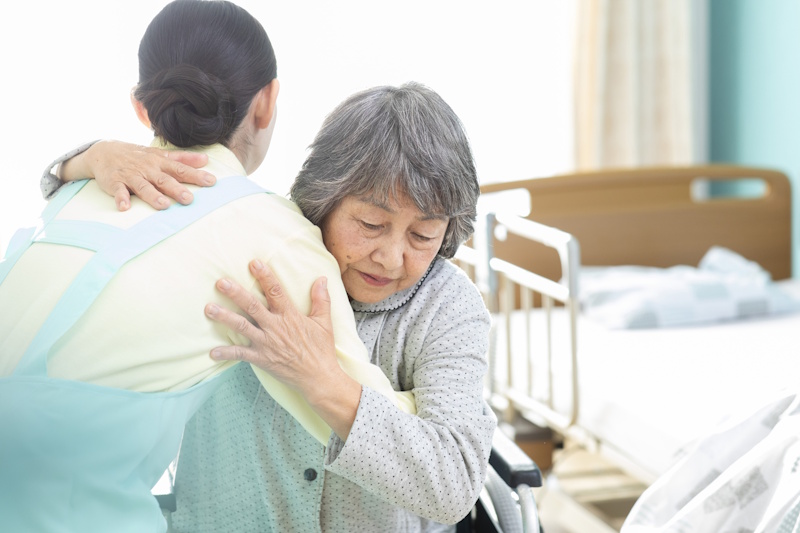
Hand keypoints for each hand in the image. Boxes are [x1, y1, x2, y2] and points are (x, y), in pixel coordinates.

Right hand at [60, 140, 216, 210]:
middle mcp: (148, 169)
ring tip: (163, 205)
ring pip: (143, 187)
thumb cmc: (138, 156)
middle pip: (164, 180)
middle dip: (177, 189)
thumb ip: (182, 159)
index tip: (211, 181)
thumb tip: (206, 160)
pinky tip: (124, 207)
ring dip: (153, 196)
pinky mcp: (115, 182)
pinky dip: (121, 199)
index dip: (196, 175)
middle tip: (189, 199)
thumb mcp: (160, 154)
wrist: (104, 151)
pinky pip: (118, 191)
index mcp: (160, 163)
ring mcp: (131, 176)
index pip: (180, 169)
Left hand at [206, 260, 361, 438]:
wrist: (318, 378)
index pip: (276, 291)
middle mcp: (275, 327)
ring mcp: (267, 343)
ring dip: (224, 317)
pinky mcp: (262, 359)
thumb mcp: (324, 323)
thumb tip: (322, 279)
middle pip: (253, 306)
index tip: (254, 263)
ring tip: (209, 309)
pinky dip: (226, 353)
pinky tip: (212, 352)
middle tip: (220, 282)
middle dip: (236, 293)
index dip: (265, 276)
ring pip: (242, 327)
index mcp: (290, 316)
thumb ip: (321, 300)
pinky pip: (241, 355)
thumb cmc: (321, 350)